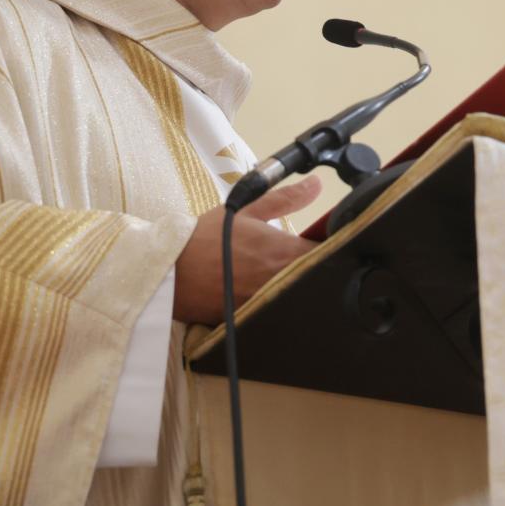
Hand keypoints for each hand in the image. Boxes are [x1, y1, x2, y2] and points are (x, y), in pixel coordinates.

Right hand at [172, 176, 321, 324]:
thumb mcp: (247, 210)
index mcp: (285, 252)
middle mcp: (283, 280)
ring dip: (302, 285)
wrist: (170, 270)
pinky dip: (282, 304)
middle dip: (321, 268)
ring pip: (302, 296)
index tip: (328, 242)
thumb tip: (317, 185)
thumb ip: (286, 198)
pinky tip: (272, 294)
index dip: (334, 248)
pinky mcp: (256, 319)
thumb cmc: (207, 238)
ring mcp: (270, 303)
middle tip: (309, 259)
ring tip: (286, 276)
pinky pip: (280, 313)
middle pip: (320, 277)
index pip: (330, 253)